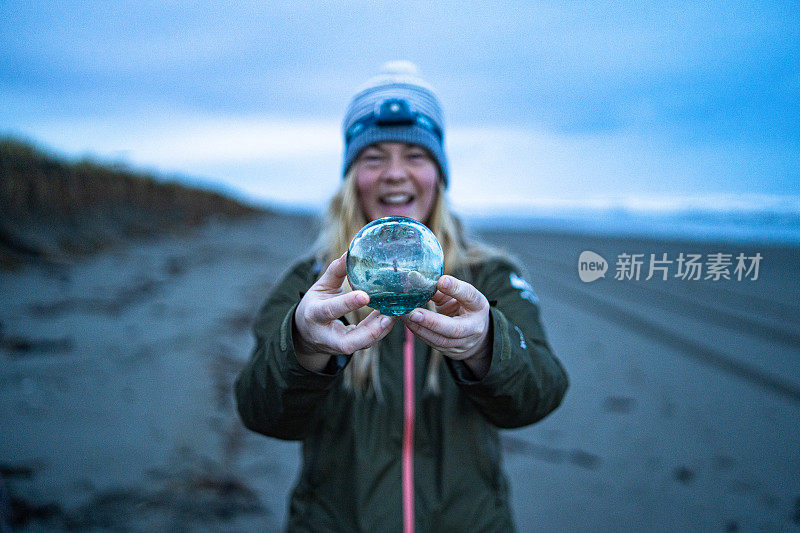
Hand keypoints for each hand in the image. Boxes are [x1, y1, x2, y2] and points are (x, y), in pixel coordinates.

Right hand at [294, 253, 395, 370]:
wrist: (305, 333)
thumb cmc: (315, 304)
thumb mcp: (321, 286)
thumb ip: (336, 271)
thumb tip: (350, 252)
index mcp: (314, 314)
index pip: (330, 310)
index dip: (347, 304)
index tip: (365, 295)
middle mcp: (325, 334)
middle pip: (347, 342)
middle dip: (369, 332)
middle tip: (388, 317)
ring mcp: (337, 345)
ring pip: (360, 345)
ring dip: (379, 331)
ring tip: (395, 315)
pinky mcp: (348, 349)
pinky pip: (365, 343)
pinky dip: (379, 331)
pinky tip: (390, 318)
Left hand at [401, 275, 490, 374]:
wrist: (475, 334)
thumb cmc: (463, 307)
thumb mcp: (457, 295)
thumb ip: (440, 289)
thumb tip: (415, 278)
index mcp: (478, 306)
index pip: (469, 296)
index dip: (456, 289)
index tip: (441, 280)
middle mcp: (474, 326)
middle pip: (455, 329)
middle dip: (432, 322)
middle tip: (414, 313)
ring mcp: (463, 342)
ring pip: (441, 340)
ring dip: (420, 328)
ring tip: (405, 316)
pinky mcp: (451, 351)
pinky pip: (433, 343)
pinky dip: (419, 333)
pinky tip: (408, 323)